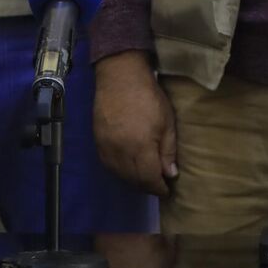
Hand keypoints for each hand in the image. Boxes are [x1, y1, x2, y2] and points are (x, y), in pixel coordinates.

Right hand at [93, 51, 177, 195]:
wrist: (120, 76)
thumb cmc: (149, 97)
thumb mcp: (167, 122)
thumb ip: (168, 150)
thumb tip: (170, 174)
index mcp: (140, 148)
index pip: (149, 179)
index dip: (159, 188)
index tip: (167, 190)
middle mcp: (121, 152)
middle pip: (134, 180)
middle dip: (147, 186)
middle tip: (157, 186)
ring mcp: (106, 147)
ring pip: (119, 175)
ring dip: (133, 181)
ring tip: (144, 178)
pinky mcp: (97, 141)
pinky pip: (108, 164)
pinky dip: (119, 171)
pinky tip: (127, 168)